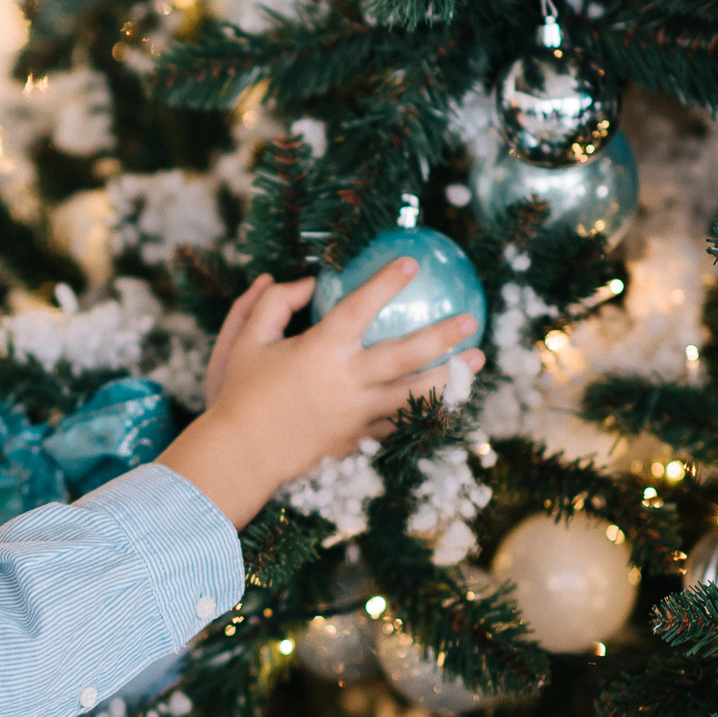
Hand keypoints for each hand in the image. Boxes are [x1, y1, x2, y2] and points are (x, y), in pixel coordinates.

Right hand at [158, 261, 484, 527]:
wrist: (241, 454)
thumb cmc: (240, 393)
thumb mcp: (247, 340)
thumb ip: (273, 303)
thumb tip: (303, 282)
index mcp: (320, 350)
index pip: (361, 306)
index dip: (387, 282)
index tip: (411, 263)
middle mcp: (346, 381)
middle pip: (407, 353)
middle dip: (443, 334)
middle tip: (470, 319)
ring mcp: (356, 414)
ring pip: (416, 394)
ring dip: (451, 376)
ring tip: (477, 361)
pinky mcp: (358, 438)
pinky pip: (400, 422)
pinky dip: (427, 410)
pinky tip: (446, 399)